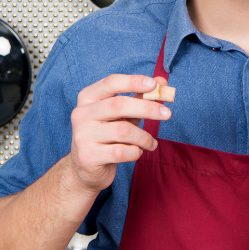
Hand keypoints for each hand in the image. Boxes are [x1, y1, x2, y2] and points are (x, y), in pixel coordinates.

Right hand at [68, 74, 170, 193]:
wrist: (87, 168)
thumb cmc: (108, 135)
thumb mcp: (122, 114)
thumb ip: (140, 97)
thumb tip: (163, 82)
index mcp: (88, 98)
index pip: (111, 82)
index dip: (133, 81)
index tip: (154, 84)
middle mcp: (81, 114)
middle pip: (119, 105)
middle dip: (147, 108)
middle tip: (167, 114)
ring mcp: (82, 135)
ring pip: (123, 130)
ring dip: (144, 137)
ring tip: (151, 143)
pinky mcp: (87, 157)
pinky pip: (121, 151)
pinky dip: (135, 152)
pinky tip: (137, 152)